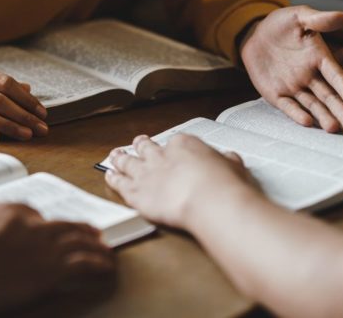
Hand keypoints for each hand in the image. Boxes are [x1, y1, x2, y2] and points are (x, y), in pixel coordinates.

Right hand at [0, 204, 113, 314]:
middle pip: (64, 225)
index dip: (45, 225)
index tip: (49, 231)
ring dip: (96, 247)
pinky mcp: (50, 271)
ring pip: (80, 242)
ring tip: (106, 251)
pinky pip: (84, 264)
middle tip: (94, 234)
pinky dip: (98, 264)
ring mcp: (43, 247)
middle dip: (81, 229)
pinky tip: (107, 266)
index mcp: (8, 210)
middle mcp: (31, 225)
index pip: (34, 213)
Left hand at [105, 134, 252, 227]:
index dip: (171, 147)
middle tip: (138, 142)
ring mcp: (145, 173)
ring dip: (120, 158)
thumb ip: (226, 161)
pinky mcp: (135, 192)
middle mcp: (160, 156)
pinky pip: (119, 183)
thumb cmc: (222, 184)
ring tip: (115, 155)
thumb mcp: (232, 166)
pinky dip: (113, 178)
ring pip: (127, 162)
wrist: (208, 200)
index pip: (174, 142)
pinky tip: (109, 176)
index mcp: (183, 145)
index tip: (171, 149)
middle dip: (141, 145)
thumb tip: (229, 159)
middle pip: (146, 147)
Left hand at [240, 6, 342, 131]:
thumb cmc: (282, 24)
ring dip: (323, 116)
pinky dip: (296, 114)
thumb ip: (319, 19)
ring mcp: (294, 86)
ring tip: (334, 129)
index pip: (337, 76)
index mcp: (320, 59)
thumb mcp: (300, 16)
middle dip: (340, 111)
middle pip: (328, 96)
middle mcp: (310, 76)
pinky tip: (306, 122)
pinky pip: (288, 106)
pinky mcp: (276, 94)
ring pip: (312, 105)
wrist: (257, 34)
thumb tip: (342, 16)